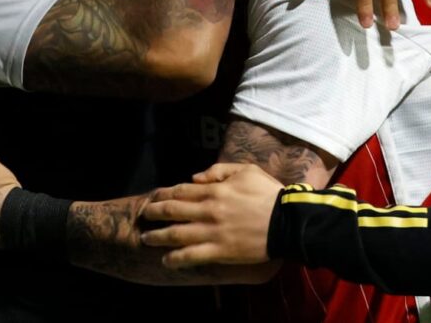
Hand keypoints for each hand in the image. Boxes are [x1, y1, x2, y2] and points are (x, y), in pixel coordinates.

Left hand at [141, 163, 281, 267]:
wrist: (286, 222)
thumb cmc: (269, 194)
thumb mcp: (247, 171)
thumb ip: (219, 171)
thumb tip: (194, 178)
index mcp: (215, 190)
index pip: (181, 191)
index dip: (163, 194)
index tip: (153, 196)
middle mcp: (208, 210)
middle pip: (172, 211)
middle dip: (154, 213)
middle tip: (144, 215)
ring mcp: (212, 232)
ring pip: (176, 234)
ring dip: (157, 236)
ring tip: (146, 238)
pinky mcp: (219, 251)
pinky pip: (191, 256)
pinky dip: (175, 258)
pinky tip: (166, 260)